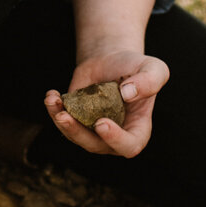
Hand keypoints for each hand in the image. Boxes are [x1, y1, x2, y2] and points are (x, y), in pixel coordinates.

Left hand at [42, 49, 166, 157]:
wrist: (112, 60)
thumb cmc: (136, 67)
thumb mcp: (153, 68)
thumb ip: (150, 81)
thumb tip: (127, 93)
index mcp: (137, 130)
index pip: (129, 146)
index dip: (115, 140)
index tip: (101, 123)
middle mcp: (114, 136)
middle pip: (95, 145)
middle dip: (78, 133)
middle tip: (64, 117)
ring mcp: (92, 131)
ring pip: (75, 136)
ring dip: (61, 123)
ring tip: (53, 101)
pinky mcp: (76, 121)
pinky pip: (63, 123)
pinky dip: (54, 111)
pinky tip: (52, 95)